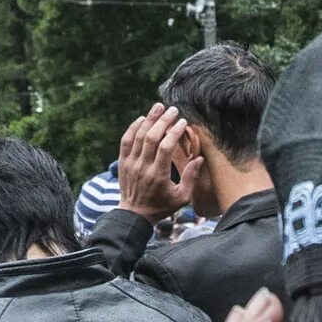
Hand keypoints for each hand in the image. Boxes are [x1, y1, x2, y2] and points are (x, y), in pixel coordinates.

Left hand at [118, 104, 194, 219]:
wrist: (134, 215)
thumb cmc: (161, 206)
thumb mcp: (181, 197)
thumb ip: (191, 178)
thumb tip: (199, 158)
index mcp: (158, 175)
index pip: (165, 147)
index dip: (174, 132)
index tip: (183, 122)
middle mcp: (143, 167)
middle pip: (151, 137)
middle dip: (163, 120)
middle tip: (173, 110)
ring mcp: (130, 164)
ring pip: (138, 136)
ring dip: (149, 119)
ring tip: (158, 107)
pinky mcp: (122, 162)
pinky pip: (126, 140)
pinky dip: (133, 128)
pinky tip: (142, 119)